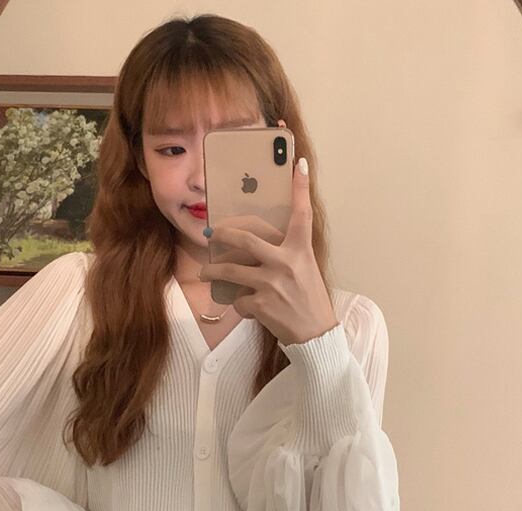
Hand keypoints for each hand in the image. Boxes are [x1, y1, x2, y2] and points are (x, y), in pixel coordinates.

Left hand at [199, 157, 338, 346]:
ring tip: (205, 273)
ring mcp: (271, 284)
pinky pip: (238, 299)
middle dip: (223, 235)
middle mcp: (286, 263)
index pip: (302, 214)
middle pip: (246, 240)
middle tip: (212, 234)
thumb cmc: (310, 300)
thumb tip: (261, 243)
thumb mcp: (307, 270)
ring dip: (213, 272)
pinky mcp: (260, 304)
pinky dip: (239, 304)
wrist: (315, 335)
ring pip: (230, 271)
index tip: (298, 165)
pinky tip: (248, 308)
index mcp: (301, 251)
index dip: (300, 188)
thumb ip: (289, 254)